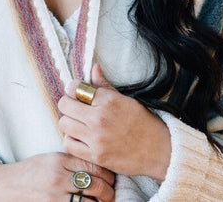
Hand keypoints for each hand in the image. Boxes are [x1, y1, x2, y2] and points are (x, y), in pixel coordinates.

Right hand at [0, 152, 114, 201]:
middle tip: (111, 192)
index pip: (93, 165)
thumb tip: (100, 167)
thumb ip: (73, 161)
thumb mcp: (51, 159)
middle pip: (96, 185)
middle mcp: (58, 178)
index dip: (107, 173)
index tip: (111, 176)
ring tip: (104, 201)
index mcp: (59, 160)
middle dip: (109, 191)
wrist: (8, 187)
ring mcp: (55, 197)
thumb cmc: (32, 172)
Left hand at [57, 64, 171, 180]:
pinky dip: (71, 140)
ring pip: (64, 124)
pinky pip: (69, 144)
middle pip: (65, 105)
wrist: (158, 150)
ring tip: (78, 123)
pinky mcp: (96, 156)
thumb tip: (93, 67)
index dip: (72, 89)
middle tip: (75, 108)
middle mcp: (99, 118)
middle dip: (68, 104)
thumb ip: (104, 85)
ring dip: (68, 122)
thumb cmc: (142, 122)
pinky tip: (80, 137)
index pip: (74, 88)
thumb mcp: (124, 99)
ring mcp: (96, 138)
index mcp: (107, 100)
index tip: (76, 93)